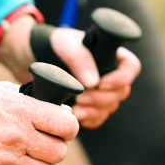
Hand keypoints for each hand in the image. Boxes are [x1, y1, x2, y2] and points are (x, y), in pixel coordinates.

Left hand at [0, 16, 142, 128]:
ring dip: (95, 111)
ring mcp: (100, 91)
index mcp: (111, 55)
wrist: (33, 59)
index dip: (122, 78)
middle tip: (81, 97)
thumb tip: (93, 82)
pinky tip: (74, 116)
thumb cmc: (53, 44)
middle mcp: (110, 74)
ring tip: (75, 108)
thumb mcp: (64, 44)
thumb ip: (79, 58)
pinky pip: (97, 118)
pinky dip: (88, 120)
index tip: (100, 83)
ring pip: (110, 107)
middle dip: (102, 98)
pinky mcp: (88, 106)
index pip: (131, 67)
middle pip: (121, 92)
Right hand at [0, 81, 78, 164]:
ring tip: (33, 158)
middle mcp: (17, 136)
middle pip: (59, 153)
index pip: (67, 126)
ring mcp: (5, 159)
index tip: (63, 128)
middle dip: (56, 148)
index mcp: (24, 111)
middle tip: (45, 143)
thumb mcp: (8, 91)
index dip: (69, 128)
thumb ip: (36, 102)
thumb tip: (62, 114)